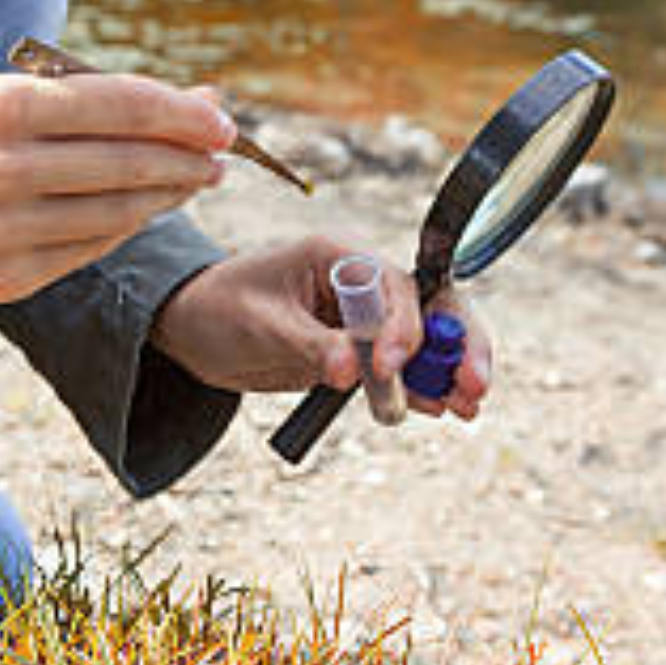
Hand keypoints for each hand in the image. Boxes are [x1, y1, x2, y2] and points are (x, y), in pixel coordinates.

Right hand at [0, 70, 230, 305]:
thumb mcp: (0, 99)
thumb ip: (92, 100)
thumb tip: (198, 99)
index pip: (116, 106)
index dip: (180, 113)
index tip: (221, 118)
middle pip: (124, 161)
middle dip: (187, 156)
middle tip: (223, 153)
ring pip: (115, 211)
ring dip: (168, 194)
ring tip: (196, 178)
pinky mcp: (3, 281)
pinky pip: (89, 250)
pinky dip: (127, 226)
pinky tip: (147, 209)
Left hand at [150, 237, 494, 422]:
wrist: (192, 330)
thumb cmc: (219, 309)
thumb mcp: (259, 325)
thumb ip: (309, 345)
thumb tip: (352, 370)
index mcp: (338, 256)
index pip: (394, 284)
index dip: (404, 326)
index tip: (391, 367)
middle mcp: (361, 282)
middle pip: (429, 305)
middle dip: (457, 342)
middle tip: (473, 385)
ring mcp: (364, 319)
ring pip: (426, 339)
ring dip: (448, 370)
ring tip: (469, 406)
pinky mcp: (359, 351)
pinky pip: (402, 367)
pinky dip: (424, 386)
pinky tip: (444, 408)